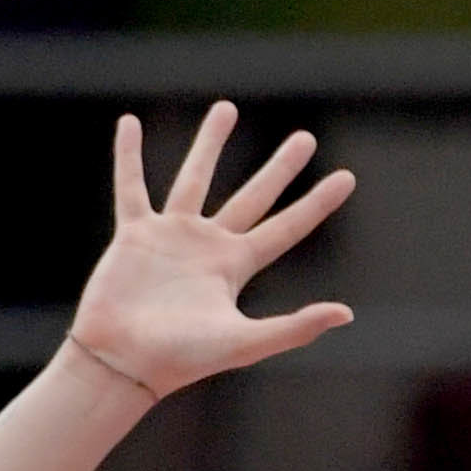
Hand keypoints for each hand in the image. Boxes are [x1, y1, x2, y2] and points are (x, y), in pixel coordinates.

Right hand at [67, 109, 352, 401]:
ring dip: (210, 143)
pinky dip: (129, 156)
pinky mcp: (134, 234)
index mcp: (237, 268)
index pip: (287, 228)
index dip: (317, 204)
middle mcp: (209, 246)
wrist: (123, 362)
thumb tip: (346, 314)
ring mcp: (171, 236)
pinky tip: (129, 124)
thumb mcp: (245, 343)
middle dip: (280, 168)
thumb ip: (294, 327)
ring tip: (227, 108)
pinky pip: (131, 187)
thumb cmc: (183, 359)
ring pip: (195, 178)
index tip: (347, 177)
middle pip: (254, 197)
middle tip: (306, 139)